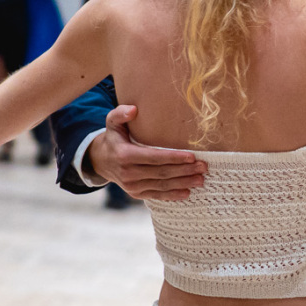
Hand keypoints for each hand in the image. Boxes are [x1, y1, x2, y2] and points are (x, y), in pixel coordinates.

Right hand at [84, 104, 208, 199]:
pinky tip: (187, 192)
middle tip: (203, 167)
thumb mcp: (112, 122)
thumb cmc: (113, 138)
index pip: (154, 157)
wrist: (101, 161)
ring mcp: (132, 186)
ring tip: (200, 179)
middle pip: (162, 173)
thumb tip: (134, 110)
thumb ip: (121, 114)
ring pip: (162, 185)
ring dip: (183, 183)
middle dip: (184, 170)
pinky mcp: (136, 194)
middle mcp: (128, 173)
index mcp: (125, 155)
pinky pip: (157, 195)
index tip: (191, 156)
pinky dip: (173, 195)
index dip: (173, 158)